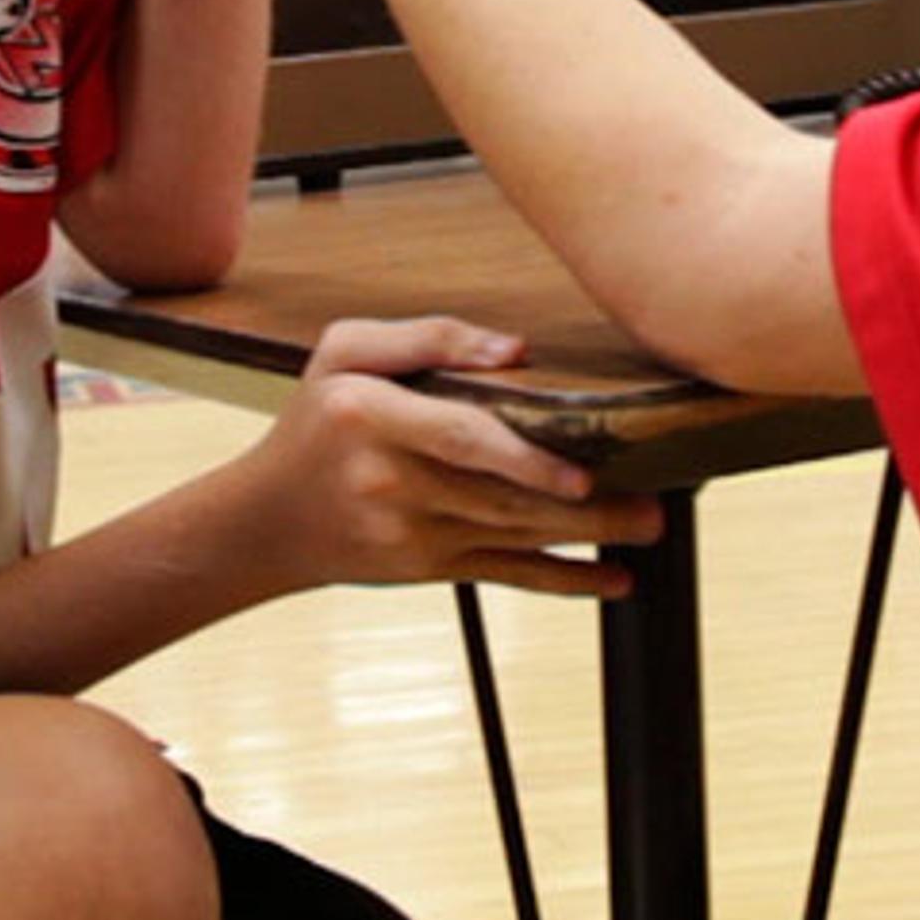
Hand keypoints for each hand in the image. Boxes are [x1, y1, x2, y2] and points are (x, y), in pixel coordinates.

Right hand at [239, 318, 661, 599]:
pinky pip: (504, 575)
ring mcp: (410, 534)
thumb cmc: (316, 423)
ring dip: (588, 541)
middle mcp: (391, 480)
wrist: (265, 521)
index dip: (524, 461)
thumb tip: (516, 350)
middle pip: (502, 498)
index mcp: (371, 416)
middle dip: (584, 509)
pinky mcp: (426, 569)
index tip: (581, 475)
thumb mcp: (344, 354)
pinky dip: (562, 582)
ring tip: (648, 530)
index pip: (459, 438)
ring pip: (513, 538)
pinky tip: (611, 582)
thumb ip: (426, 336)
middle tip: (654, 505)